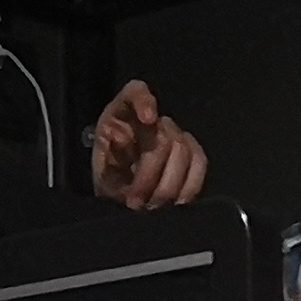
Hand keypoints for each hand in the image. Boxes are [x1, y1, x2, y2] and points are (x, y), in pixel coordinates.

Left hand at [85, 80, 206, 209]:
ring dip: (168, 186)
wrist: (122, 197)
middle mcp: (151, 120)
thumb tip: (121, 139)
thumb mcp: (101, 174)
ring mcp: (174, 135)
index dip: (144, 101)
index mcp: (122, 113)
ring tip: (153, 207)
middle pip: (163, 137)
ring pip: (184, 152)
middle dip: (150, 175)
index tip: (148, 118)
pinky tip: (175, 203)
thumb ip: (109, 159)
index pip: (136, 92)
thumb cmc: (110, 179)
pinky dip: (189, 186)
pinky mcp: (191, 154)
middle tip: (137, 202)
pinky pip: (199, 163)